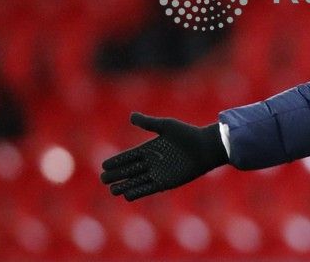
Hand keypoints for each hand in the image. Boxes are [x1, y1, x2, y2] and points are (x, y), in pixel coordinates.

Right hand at [100, 112, 227, 200]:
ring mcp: (158, 173)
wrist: (205, 148)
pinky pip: (147, 188)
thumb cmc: (188, 135)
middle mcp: (152, 162)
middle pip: (129, 170)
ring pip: (135, 181)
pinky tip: (126, 194)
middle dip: (116, 174)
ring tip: (112, 189)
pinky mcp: (165, 182)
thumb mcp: (167, 126)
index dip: (116, 161)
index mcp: (150, 148)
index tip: (104, 165)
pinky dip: (137, 191)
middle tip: (104, 178)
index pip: (129, 156)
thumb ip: (148, 122)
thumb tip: (131, 116)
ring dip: (124, 185)